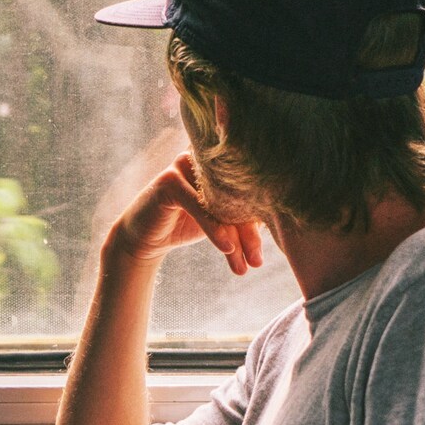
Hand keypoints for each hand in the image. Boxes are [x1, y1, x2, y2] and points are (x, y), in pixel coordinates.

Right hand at [105, 153, 264, 275]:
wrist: (145, 239)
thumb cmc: (185, 225)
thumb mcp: (219, 223)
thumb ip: (242, 220)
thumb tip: (280, 229)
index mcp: (220, 164)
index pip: (248, 192)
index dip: (261, 221)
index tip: (267, 251)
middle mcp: (204, 160)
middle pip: (237, 197)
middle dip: (249, 233)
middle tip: (258, 262)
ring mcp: (185, 166)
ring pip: (220, 203)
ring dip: (236, 236)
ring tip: (246, 264)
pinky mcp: (169, 180)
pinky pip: (198, 206)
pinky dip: (214, 229)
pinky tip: (227, 248)